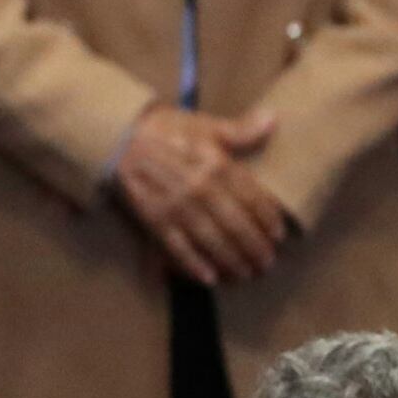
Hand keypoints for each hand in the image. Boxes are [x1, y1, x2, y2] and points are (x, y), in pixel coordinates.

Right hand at [113, 105, 287, 286]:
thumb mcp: (205, 124)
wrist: (119, 134)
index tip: (278, 236)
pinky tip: (209, 278)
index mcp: (218, 166)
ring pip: (213, 241)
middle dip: (256, 248)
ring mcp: (178, 206)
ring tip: (246, 274)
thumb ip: (241, 130)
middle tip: (267, 263)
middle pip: (238, 226)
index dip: (269, 221)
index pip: (254, 200)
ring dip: (233, 261)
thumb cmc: (166, 128)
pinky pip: (178, 247)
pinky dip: (193, 265)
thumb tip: (274, 119)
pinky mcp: (155, 218)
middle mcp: (202, 190)